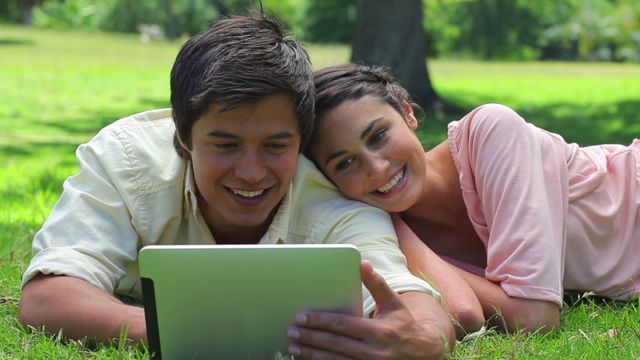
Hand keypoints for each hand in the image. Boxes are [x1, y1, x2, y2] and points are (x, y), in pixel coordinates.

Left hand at [286, 260, 449, 358]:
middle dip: (310, 338)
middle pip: (335, 345)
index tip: (301, 317)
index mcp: (379, 333)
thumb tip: (363, 262)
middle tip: (291, 331)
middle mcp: (373, 353)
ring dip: (311, 355)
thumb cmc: (405, 325)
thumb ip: (376, 284)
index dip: (320, 321)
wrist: (424, 354)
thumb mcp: (394, 304)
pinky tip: (307, 359)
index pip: (343, 326)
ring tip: (293, 347)